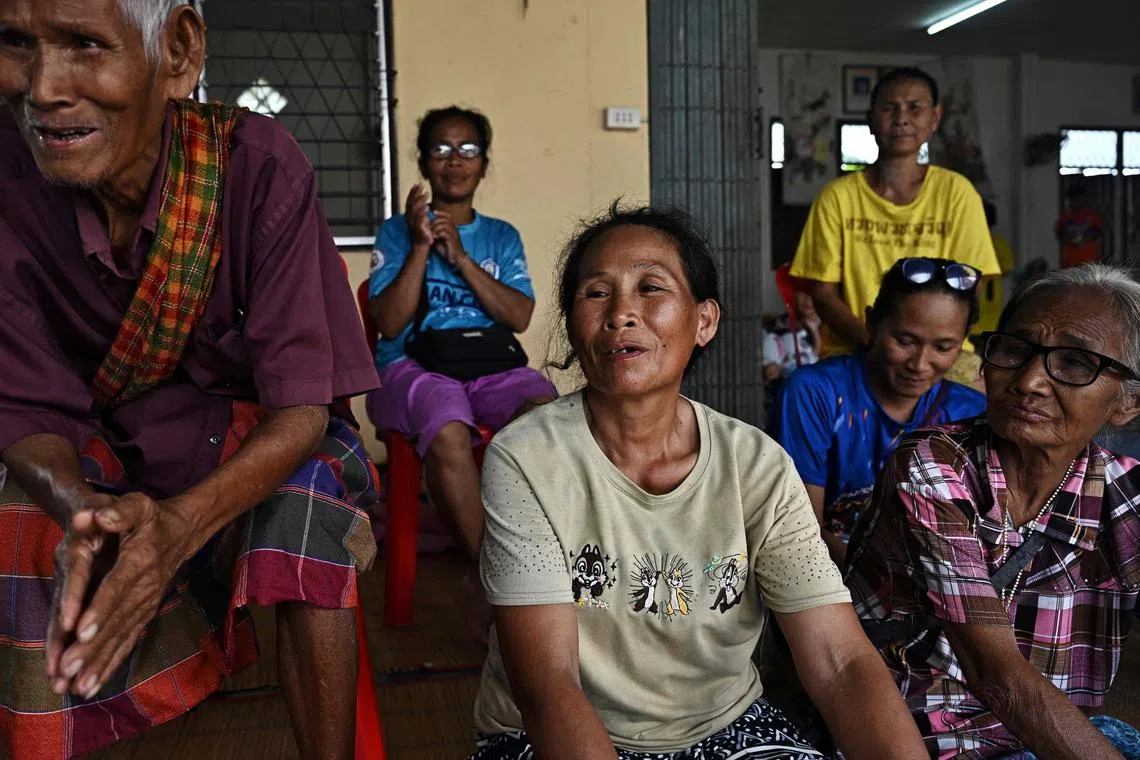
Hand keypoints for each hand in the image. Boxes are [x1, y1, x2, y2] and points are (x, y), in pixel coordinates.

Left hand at [53, 493, 197, 698]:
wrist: (185, 533)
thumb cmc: (155, 518)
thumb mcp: (140, 505)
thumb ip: (120, 511)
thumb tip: (98, 515)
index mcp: (140, 561)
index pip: (118, 588)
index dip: (100, 609)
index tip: (80, 631)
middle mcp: (145, 588)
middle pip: (116, 620)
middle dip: (92, 647)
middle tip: (69, 669)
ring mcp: (146, 604)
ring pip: (121, 636)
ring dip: (99, 662)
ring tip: (79, 686)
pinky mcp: (145, 614)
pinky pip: (128, 641)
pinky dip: (111, 664)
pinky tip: (93, 685)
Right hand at [404, 185, 431, 247]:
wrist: (422, 245)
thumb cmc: (423, 233)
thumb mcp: (422, 219)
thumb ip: (422, 211)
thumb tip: (424, 202)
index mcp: (410, 215)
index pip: (410, 200)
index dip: (413, 192)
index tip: (417, 184)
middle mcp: (409, 218)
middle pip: (411, 202)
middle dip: (416, 193)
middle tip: (422, 185)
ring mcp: (412, 223)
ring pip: (414, 209)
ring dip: (420, 201)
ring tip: (426, 194)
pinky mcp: (418, 228)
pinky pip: (419, 218)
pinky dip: (422, 212)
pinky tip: (427, 207)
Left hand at [430, 210, 465, 266]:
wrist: (456, 258)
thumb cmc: (447, 249)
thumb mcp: (440, 239)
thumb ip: (436, 232)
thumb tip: (428, 227)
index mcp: (452, 228)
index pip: (448, 216)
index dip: (441, 213)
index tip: (434, 212)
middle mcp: (454, 230)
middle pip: (445, 219)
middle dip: (436, 222)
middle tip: (430, 227)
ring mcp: (454, 235)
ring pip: (445, 225)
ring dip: (436, 228)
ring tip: (432, 233)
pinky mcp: (452, 241)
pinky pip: (445, 233)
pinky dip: (438, 234)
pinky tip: (435, 237)